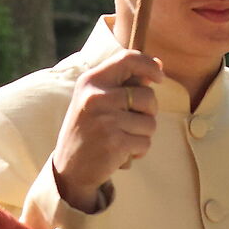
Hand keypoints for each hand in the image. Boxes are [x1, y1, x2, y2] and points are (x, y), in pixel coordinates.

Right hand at [51, 47, 161, 210]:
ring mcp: (106, 120)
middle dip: (149, 112)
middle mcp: (97, 97)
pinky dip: (138, 150)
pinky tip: (122, 153)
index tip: (159, 77)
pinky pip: (145, 143)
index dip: (149, 65)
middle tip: (132, 122)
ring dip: (143, 134)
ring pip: (150, 122)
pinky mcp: (115, 142)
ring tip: (122, 139)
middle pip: (147, 96)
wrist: (69, 169)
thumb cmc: (88, 130)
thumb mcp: (95, 99)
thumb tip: (159, 65)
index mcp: (91, 81)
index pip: (128, 59)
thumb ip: (123, 82)